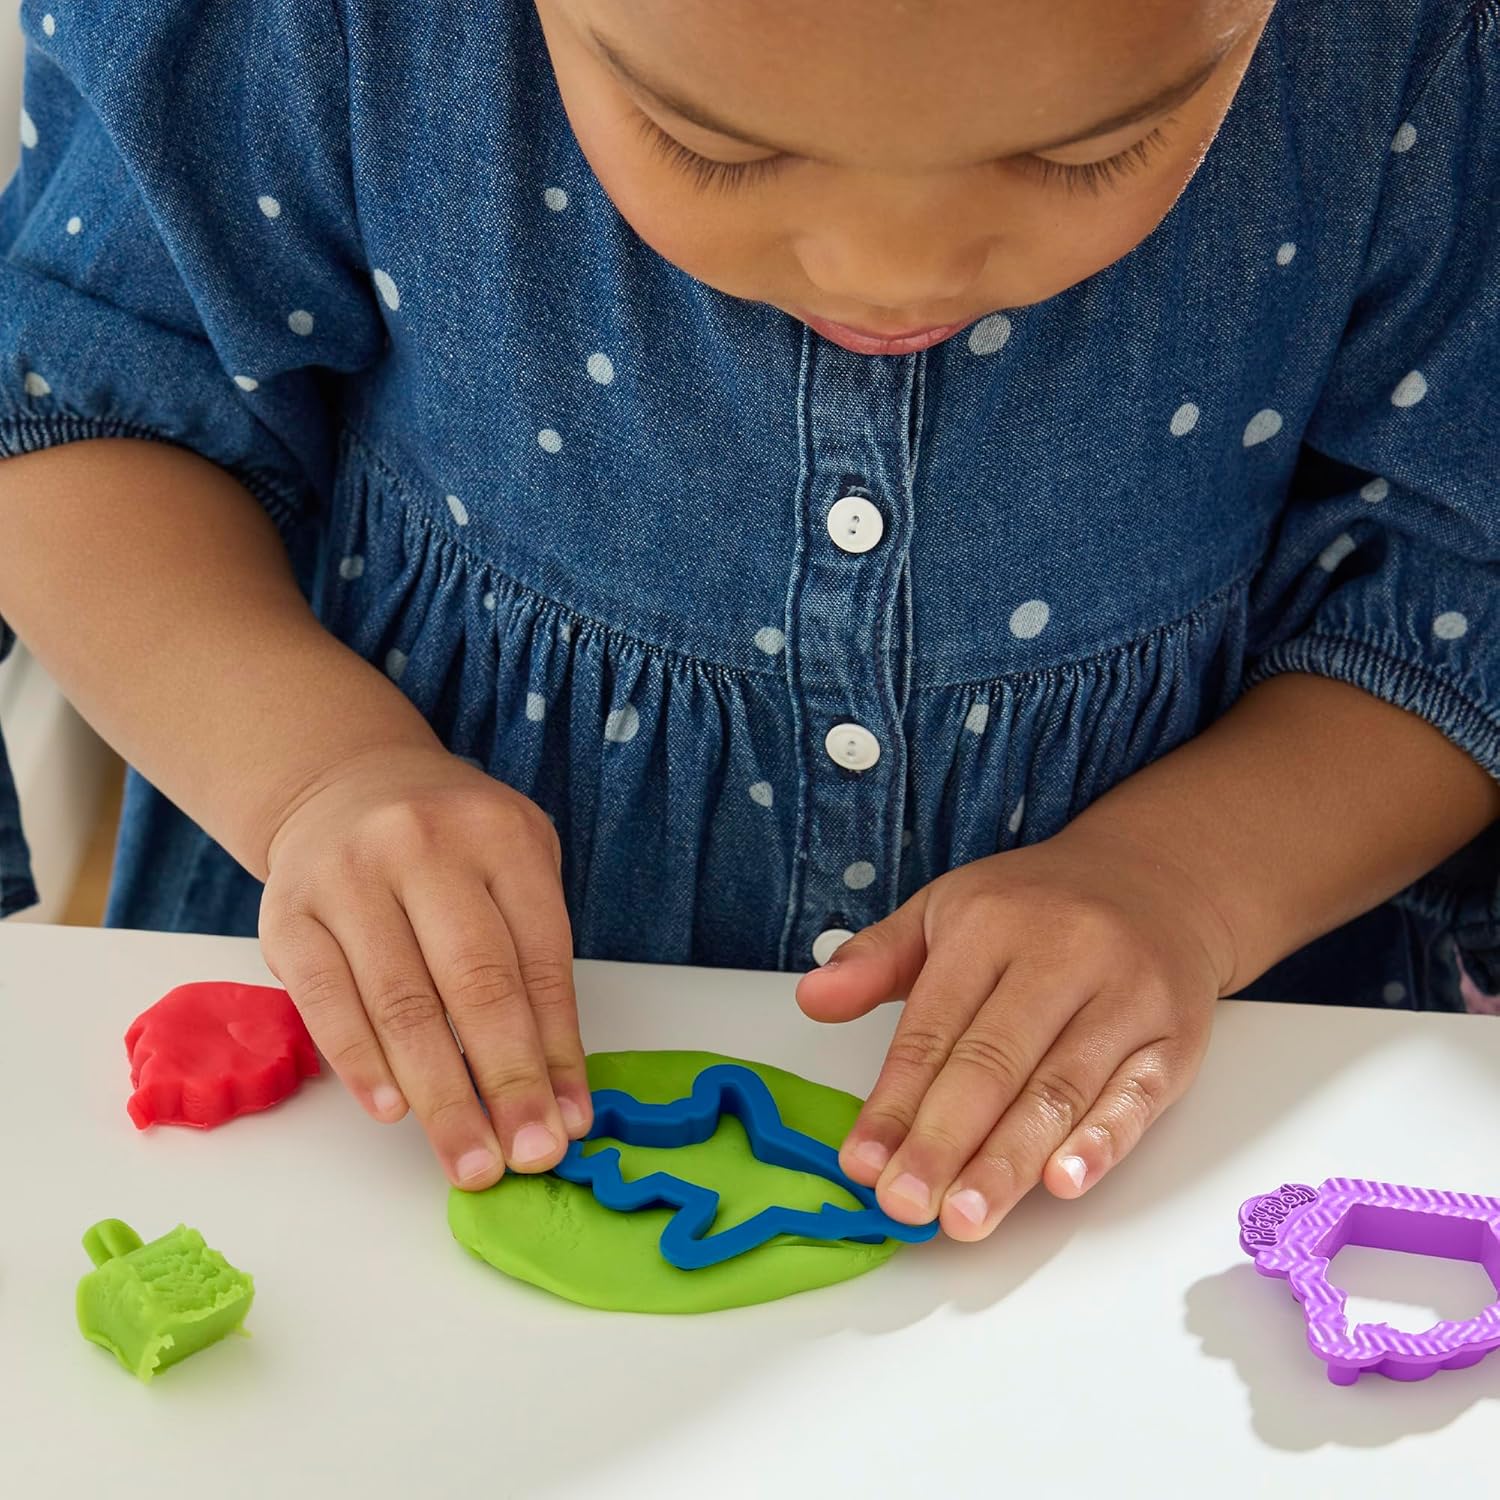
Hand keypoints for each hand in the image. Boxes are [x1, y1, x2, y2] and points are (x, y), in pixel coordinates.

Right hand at [257, 744, 591, 1188]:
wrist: (344, 784)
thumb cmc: (450, 847)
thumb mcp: (513, 869)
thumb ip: (537, 965)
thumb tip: (560, 1095)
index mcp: (499, 836)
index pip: (538, 960)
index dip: (557, 1051)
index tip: (570, 1124)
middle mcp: (423, 847)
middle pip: (475, 983)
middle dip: (506, 1083)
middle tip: (527, 1157)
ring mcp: (348, 877)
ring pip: (401, 1003)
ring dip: (440, 1095)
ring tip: (470, 1159)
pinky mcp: (287, 914)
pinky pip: (325, 1002)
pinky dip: (361, 1064)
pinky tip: (393, 1111)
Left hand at [794, 824, 1235, 1238]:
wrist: (1156, 882)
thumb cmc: (1035, 909)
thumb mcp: (946, 911)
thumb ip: (876, 960)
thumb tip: (812, 998)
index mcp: (990, 925)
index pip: (934, 1027)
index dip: (895, 1102)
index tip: (862, 1162)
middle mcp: (1061, 955)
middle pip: (993, 1063)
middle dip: (943, 1142)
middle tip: (905, 1204)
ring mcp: (1124, 997)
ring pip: (1059, 1089)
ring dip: (1009, 1162)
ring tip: (964, 1216)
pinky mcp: (1175, 1037)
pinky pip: (1138, 1096)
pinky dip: (1102, 1142)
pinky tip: (1063, 1182)